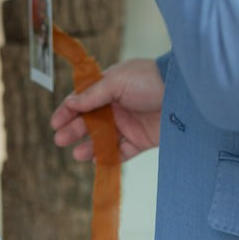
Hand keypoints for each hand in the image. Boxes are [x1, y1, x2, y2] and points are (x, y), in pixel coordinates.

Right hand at [50, 57, 164, 162]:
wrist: (183, 94)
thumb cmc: (149, 80)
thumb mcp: (117, 81)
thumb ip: (93, 94)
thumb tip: (71, 103)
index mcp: (110, 87)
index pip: (84, 99)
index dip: (68, 110)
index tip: (55, 122)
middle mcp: (118, 106)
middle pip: (90, 121)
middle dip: (74, 130)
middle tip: (60, 139)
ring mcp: (129, 124)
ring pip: (103, 139)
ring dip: (89, 146)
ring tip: (77, 153)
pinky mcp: (141, 140)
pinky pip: (121, 152)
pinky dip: (109, 157)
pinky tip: (96, 159)